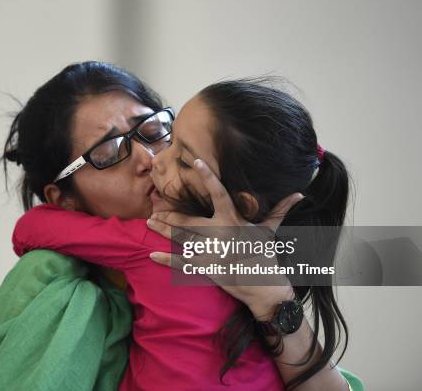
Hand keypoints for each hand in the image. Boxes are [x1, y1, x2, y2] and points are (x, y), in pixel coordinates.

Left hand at [147, 158, 301, 317]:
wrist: (265, 287)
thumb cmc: (266, 255)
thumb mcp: (271, 231)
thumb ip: (280, 210)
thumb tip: (300, 194)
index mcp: (234, 220)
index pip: (220, 193)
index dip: (208, 176)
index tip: (197, 162)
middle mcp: (220, 233)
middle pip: (188, 220)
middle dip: (169, 215)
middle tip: (153, 209)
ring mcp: (211, 251)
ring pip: (181, 238)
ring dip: (163, 232)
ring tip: (148, 223)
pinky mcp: (207, 268)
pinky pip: (183, 263)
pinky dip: (166, 260)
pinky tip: (152, 255)